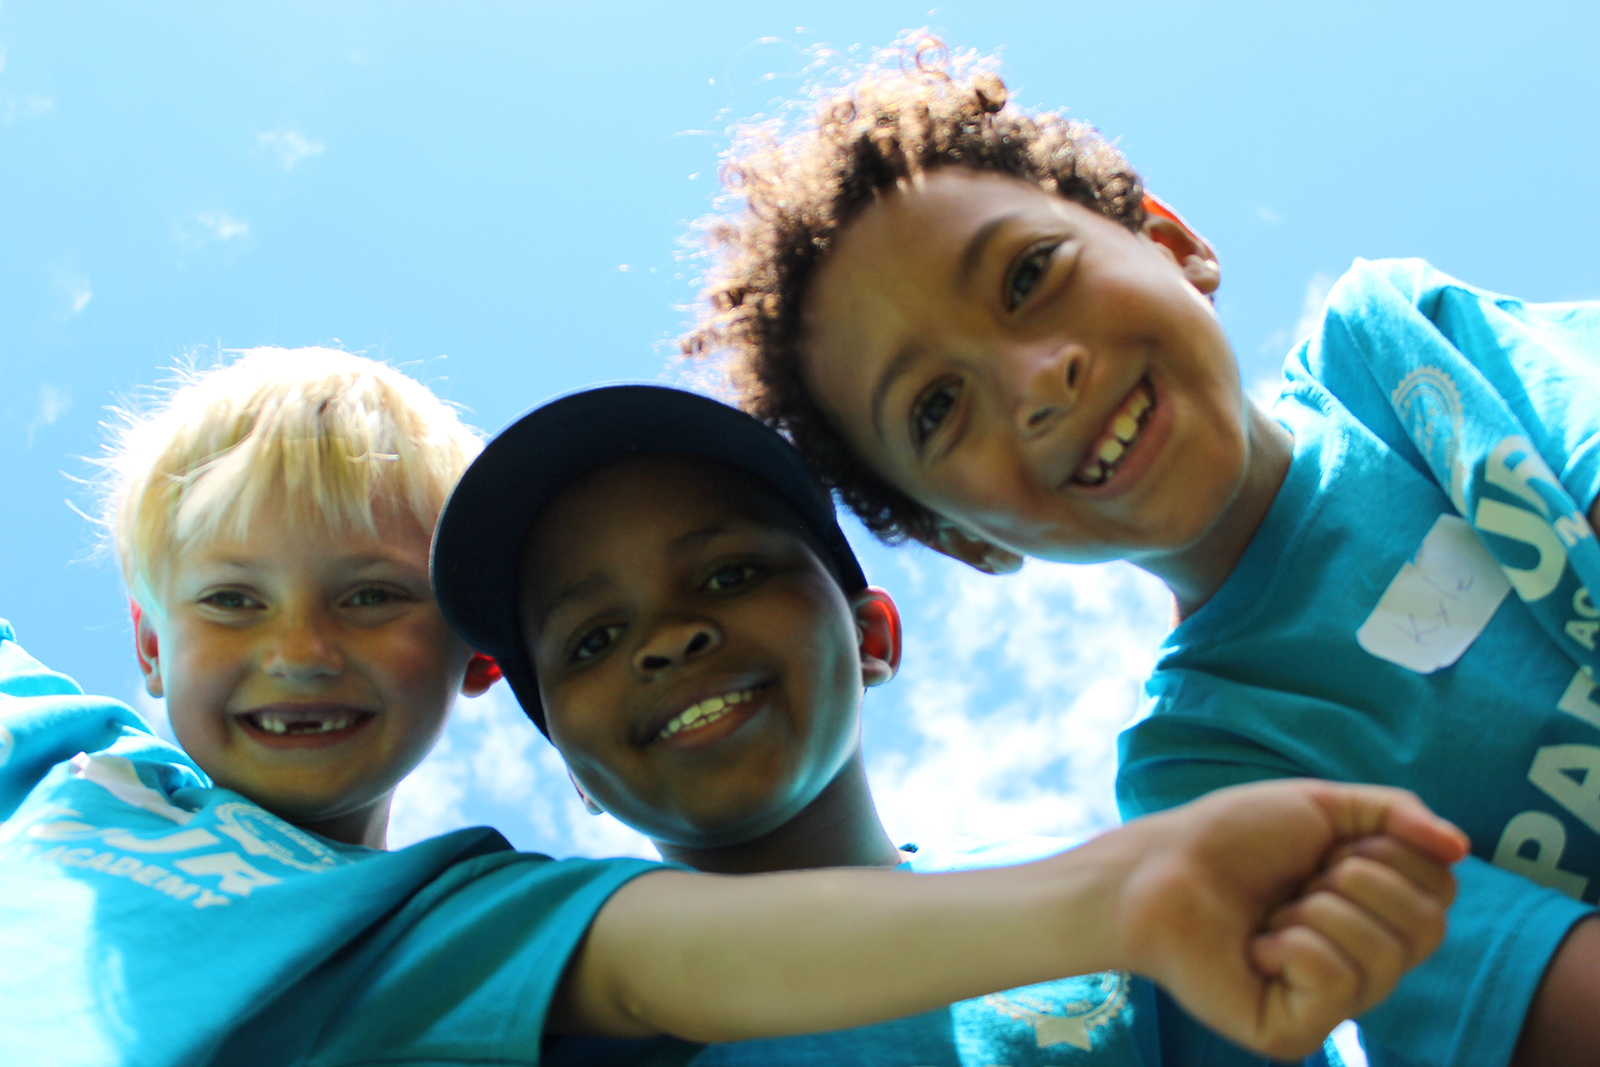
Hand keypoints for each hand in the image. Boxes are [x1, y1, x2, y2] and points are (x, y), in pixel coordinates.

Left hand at [1105, 779, 1465, 1059]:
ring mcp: (1332, 1004)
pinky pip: (1335, 983)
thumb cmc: (1234, 837)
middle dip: (1356, 881)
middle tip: (1300, 881)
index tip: (1330, 847)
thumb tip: (1461, 847)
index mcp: (1378, 915)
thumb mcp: (1324, 806)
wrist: (1161, 868)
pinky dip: (1293, 946)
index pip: (1442, 891)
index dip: (1390, 854)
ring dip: (1315, 913)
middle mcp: (1366, 965)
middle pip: (1426, 928)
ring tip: (1272, 914)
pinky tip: (1256, 948)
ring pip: (1382, 957)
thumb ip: (1397, 815)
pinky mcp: (1297, 1032)